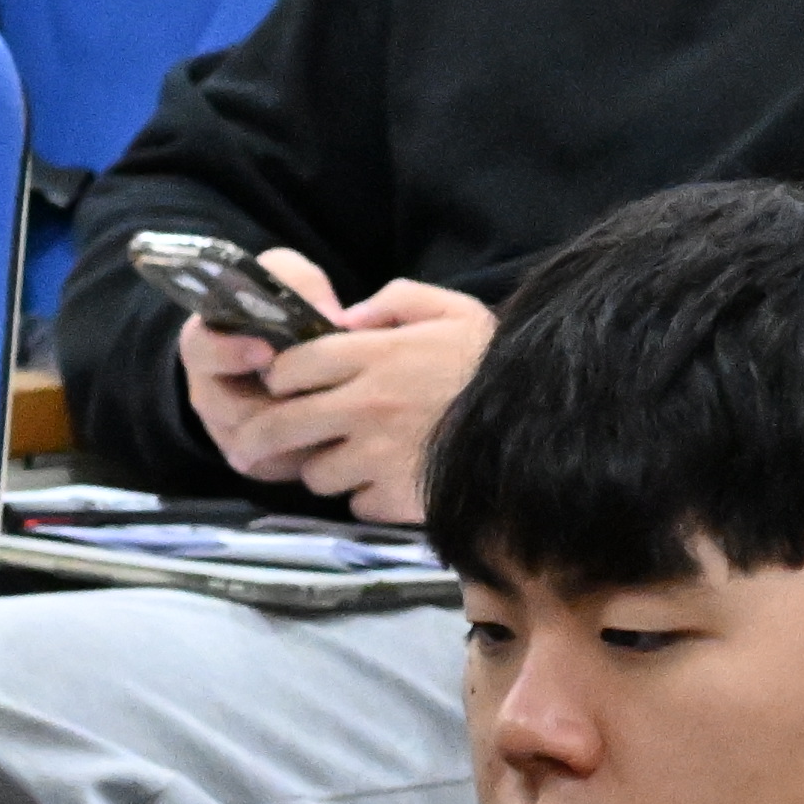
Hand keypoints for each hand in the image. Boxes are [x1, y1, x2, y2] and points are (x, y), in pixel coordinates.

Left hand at [192, 253, 496, 525]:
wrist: (541, 419)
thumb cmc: (494, 360)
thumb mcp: (453, 310)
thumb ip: (397, 299)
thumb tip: (349, 315)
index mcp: (374, 354)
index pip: (290, 367)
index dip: (279, 377)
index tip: (286, 384)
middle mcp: (364, 405)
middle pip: (281, 426)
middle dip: (262, 435)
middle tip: (262, 441)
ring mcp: (376, 455)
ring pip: (314, 473)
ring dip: (324, 468)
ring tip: (349, 460)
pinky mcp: (394, 497)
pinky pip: (354, 504)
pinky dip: (364, 496)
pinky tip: (386, 481)